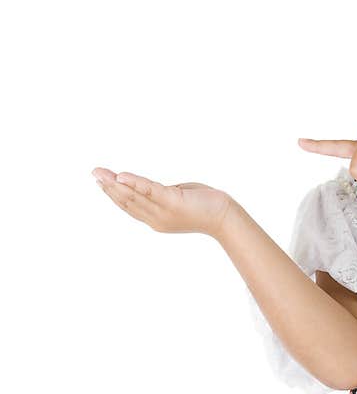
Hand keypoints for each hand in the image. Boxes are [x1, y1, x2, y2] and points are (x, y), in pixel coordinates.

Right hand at [92, 167, 233, 237]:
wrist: (226, 217)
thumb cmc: (207, 206)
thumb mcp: (180, 200)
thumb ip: (165, 194)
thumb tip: (156, 187)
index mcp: (156, 219)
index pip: (129, 207)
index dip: (113, 195)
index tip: (100, 182)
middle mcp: (156, 218)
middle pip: (127, 202)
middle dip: (108, 187)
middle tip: (94, 173)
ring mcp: (163, 211)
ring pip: (134, 196)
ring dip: (115, 183)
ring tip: (100, 173)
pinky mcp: (173, 202)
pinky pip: (149, 190)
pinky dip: (134, 182)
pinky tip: (121, 175)